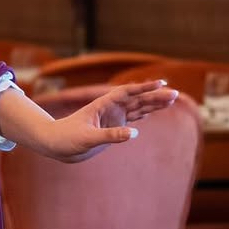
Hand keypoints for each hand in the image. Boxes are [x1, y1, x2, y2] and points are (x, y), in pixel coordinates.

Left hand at [41, 80, 179, 161]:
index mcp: (102, 105)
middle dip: (155, 96)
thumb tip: (134, 133)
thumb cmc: (66, 138)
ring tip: (171, 100)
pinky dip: (142, 115)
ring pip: (136, 108)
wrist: (54, 144)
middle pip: (136, 99)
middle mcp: (109, 109)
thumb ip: (110, 135)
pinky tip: (151, 112)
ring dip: (153, 104)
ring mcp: (111, 118)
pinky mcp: (111, 128)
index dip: (144, 87)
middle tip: (175, 94)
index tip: (161, 84)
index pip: (127, 92)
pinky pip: (130, 119)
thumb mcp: (87, 138)